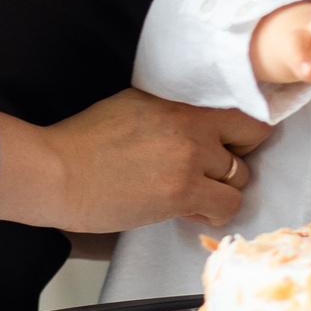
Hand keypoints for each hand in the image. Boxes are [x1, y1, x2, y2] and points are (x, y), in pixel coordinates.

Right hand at [0, 91, 269, 233]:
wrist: (57, 171)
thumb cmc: (83, 143)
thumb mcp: (134, 106)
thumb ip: (171, 111)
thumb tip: (194, 123)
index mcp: (179, 98)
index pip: (240, 104)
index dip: (240, 128)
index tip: (231, 141)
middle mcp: (191, 122)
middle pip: (253, 135)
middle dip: (240, 154)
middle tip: (216, 169)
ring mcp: (190, 156)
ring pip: (241, 176)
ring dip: (222, 187)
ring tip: (195, 193)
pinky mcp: (183, 190)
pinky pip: (228, 205)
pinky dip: (214, 212)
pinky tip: (191, 211)